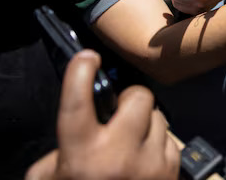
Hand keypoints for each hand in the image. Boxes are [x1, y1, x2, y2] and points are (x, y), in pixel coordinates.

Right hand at [25, 50, 179, 179]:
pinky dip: (159, 146)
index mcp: (81, 155)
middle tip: (118, 113)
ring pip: (159, 117)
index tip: (87, 58)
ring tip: (131, 144)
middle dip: (129, 100)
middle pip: (138, 97)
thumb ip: (57, 154)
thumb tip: (79, 126)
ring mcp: (151, 164)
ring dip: (146, 124)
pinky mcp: (173, 172)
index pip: (78, 104)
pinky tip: (144, 161)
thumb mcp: (52, 179)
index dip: (80, 75)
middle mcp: (119, 156)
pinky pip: (170, 141)